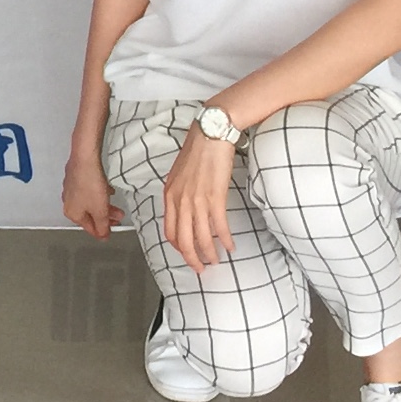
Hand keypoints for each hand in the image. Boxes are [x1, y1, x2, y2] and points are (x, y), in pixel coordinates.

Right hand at [60, 151, 115, 239]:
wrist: (85, 158)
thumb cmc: (90, 184)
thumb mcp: (100, 211)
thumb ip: (102, 226)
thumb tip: (103, 237)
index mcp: (72, 213)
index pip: (89, 228)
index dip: (103, 231)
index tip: (112, 230)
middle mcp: (68, 202)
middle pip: (89, 214)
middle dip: (105, 217)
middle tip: (118, 216)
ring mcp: (71, 188)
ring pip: (90, 201)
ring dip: (104, 205)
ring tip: (116, 204)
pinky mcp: (75, 176)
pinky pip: (88, 189)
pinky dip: (98, 192)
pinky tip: (108, 190)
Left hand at [160, 124, 236, 270]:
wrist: (210, 133)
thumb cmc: (197, 150)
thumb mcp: (179, 174)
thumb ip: (179, 194)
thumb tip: (184, 210)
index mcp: (170, 194)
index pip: (169, 231)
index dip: (178, 248)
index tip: (187, 254)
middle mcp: (180, 200)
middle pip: (183, 240)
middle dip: (192, 258)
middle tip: (201, 268)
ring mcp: (197, 200)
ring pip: (201, 237)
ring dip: (209, 252)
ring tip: (216, 259)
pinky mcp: (215, 197)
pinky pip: (219, 226)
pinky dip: (225, 239)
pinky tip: (230, 245)